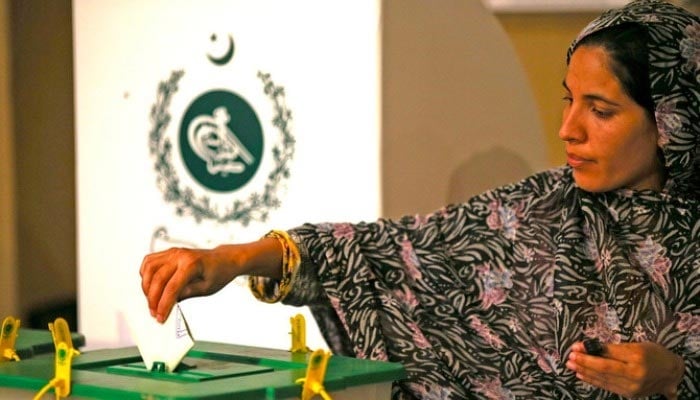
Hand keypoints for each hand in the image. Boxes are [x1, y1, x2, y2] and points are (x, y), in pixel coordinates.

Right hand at [140, 247, 237, 322]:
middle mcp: (180, 255)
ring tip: (151, 300)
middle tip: (155, 312)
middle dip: (153, 299)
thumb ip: (186, 295)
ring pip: (149, 268)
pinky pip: (150, 261)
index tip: (161, 317)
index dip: (164, 305)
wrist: (224, 259)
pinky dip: (145, 274)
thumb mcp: (206, 289)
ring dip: (146, 286)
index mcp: (192, 264)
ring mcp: (173, 252)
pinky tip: (150, 285)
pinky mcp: (169, 252)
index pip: (172, 287)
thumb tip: (168, 303)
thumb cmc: (218, 273)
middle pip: (157, 278)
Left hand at [566, 341, 684, 398]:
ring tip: (571, 365)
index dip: (589, 352)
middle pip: (604, 369)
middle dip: (584, 363)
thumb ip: (611, 348)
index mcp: (637, 357)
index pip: (608, 355)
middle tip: (569, 357)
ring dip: (585, 372)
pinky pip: (607, 386)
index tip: (575, 347)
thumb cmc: (652, 354)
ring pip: (604, 379)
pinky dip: (593, 381)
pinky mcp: (630, 394)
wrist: (671, 373)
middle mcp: (635, 374)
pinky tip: (582, 375)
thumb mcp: (635, 345)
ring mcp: (633, 387)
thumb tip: (586, 346)